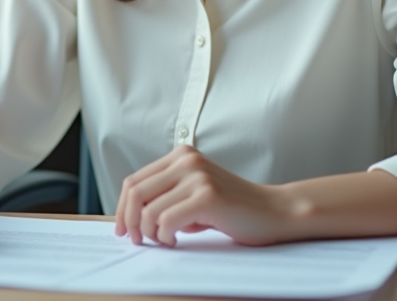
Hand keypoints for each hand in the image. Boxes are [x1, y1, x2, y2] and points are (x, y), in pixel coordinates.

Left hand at [114, 145, 295, 246]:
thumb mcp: (195, 194)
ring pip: (148, 211)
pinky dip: (165, 237)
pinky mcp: (207, 196)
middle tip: (137, 241)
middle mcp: (186, 160)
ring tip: (166, 241)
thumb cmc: (234, 209)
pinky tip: (177, 241)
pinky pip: (166, 222)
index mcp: (181, 155)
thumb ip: (167, 196)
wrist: (274, 211)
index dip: (122, 208)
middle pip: (134, 192)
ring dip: (150, 234)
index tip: (123, 229)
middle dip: (129, 222)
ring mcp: (197, 176)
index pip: (134, 180)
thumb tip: (131, 218)